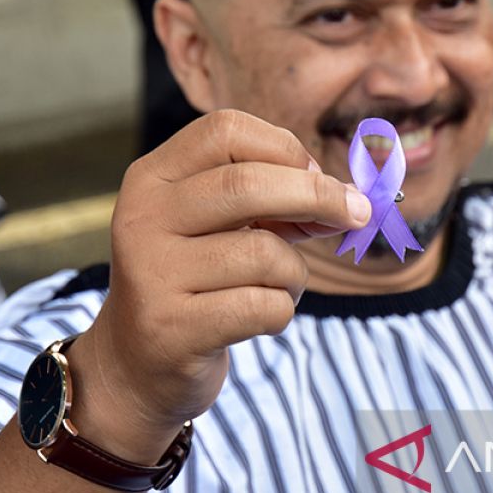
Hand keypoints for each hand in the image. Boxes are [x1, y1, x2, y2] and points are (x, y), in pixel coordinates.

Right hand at [68, 110, 370, 462]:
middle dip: (317, 196)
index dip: (283, 147)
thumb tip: (345, 196)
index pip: (225, 130)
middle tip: (356, 213)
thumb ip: (271, 200)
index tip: (316, 174)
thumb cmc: (194, 279)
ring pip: (264, 253)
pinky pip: (263, 306)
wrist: (136, 363)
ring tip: (278, 285)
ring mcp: (152, 274)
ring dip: (295, 272)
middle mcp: (142, 218)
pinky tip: (260, 318)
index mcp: (151, 178)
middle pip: (247, 183)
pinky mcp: (171, 328)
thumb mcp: (217, 225)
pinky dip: (281, 311)